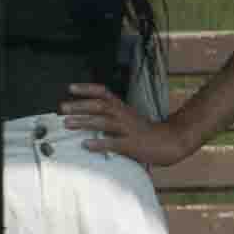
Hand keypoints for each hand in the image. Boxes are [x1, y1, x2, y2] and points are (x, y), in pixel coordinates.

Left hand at [55, 79, 185, 168]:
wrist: (171, 142)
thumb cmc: (145, 132)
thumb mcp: (129, 117)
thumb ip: (111, 114)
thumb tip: (85, 115)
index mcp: (122, 108)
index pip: (104, 93)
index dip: (87, 89)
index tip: (70, 88)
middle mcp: (125, 115)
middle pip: (101, 106)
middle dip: (80, 106)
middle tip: (62, 108)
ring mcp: (129, 129)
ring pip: (104, 122)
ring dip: (84, 122)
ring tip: (68, 123)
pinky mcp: (133, 145)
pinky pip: (114, 143)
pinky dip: (99, 143)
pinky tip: (86, 144)